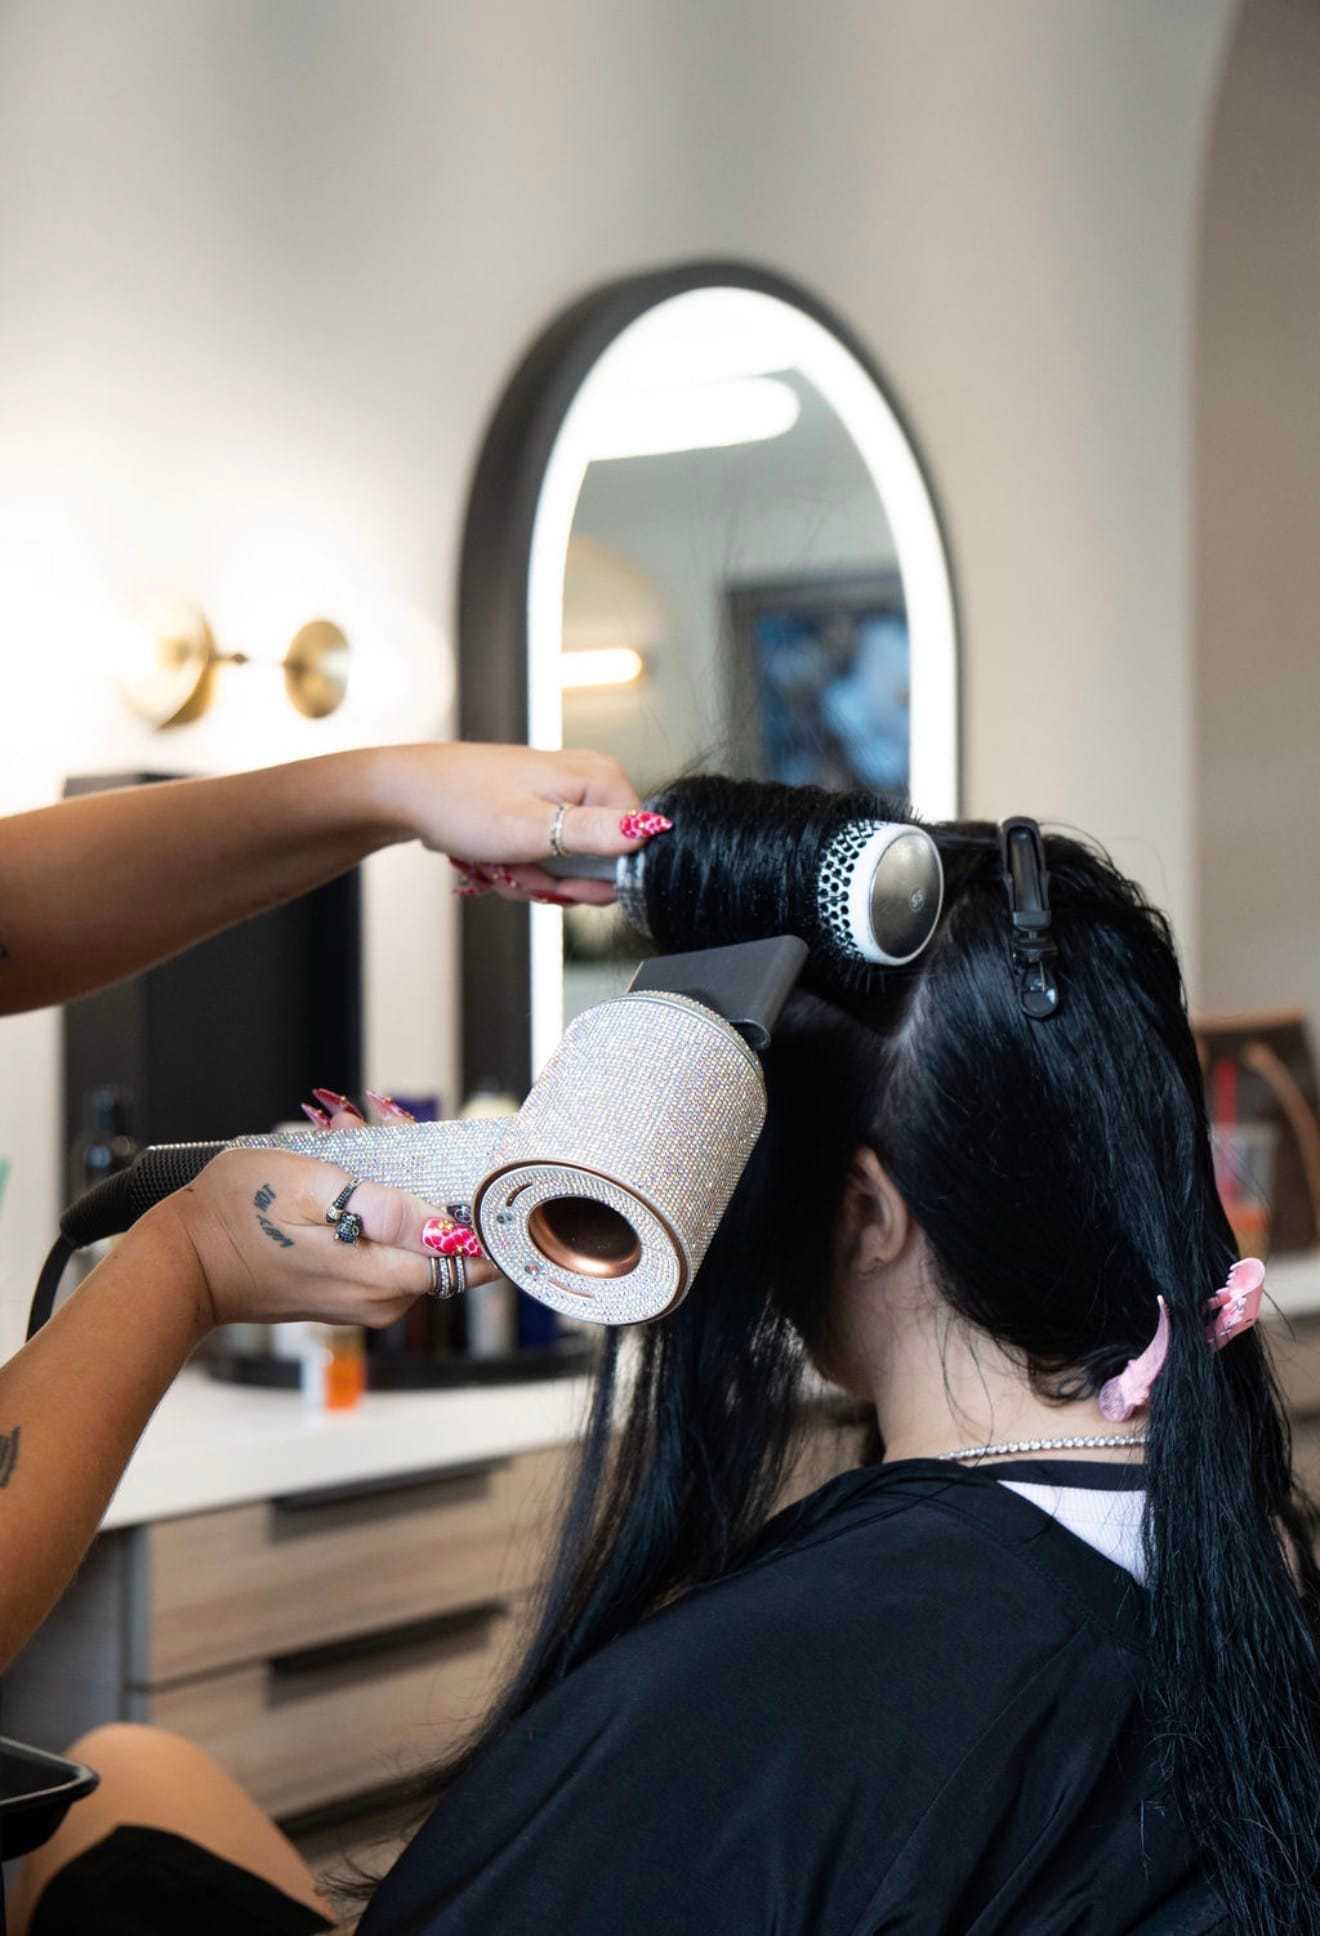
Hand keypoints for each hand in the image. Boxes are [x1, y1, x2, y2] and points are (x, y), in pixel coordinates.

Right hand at [151, 1148, 497, 1332]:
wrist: (182, 1262)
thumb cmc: (237, 1215)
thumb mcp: (316, 1189)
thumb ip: (391, 1211)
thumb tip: (452, 1230)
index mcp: (386, 1277)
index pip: (473, 1257)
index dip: (483, 1214)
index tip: (480, 1173)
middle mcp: (384, 1298)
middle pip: (444, 1240)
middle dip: (427, 1182)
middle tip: (385, 1130)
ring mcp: (365, 1300)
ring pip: (411, 1239)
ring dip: (394, 1187)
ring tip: (348, 1142)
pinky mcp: (346, 1293)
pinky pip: (382, 1247)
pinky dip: (372, 1207)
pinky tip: (337, 1174)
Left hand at [378, 742, 669, 904]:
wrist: (410, 793)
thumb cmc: (464, 804)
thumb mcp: (535, 829)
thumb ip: (597, 834)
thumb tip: (653, 832)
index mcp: (600, 778)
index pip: (636, 849)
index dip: (597, 880)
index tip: (557, 887)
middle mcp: (589, 782)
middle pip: (602, 862)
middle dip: (558, 882)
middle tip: (520, 874)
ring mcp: (564, 796)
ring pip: (571, 866)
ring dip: (534, 879)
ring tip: (502, 866)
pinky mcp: (541, 809)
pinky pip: (549, 856)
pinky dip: (523, 868)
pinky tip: (498, 861)